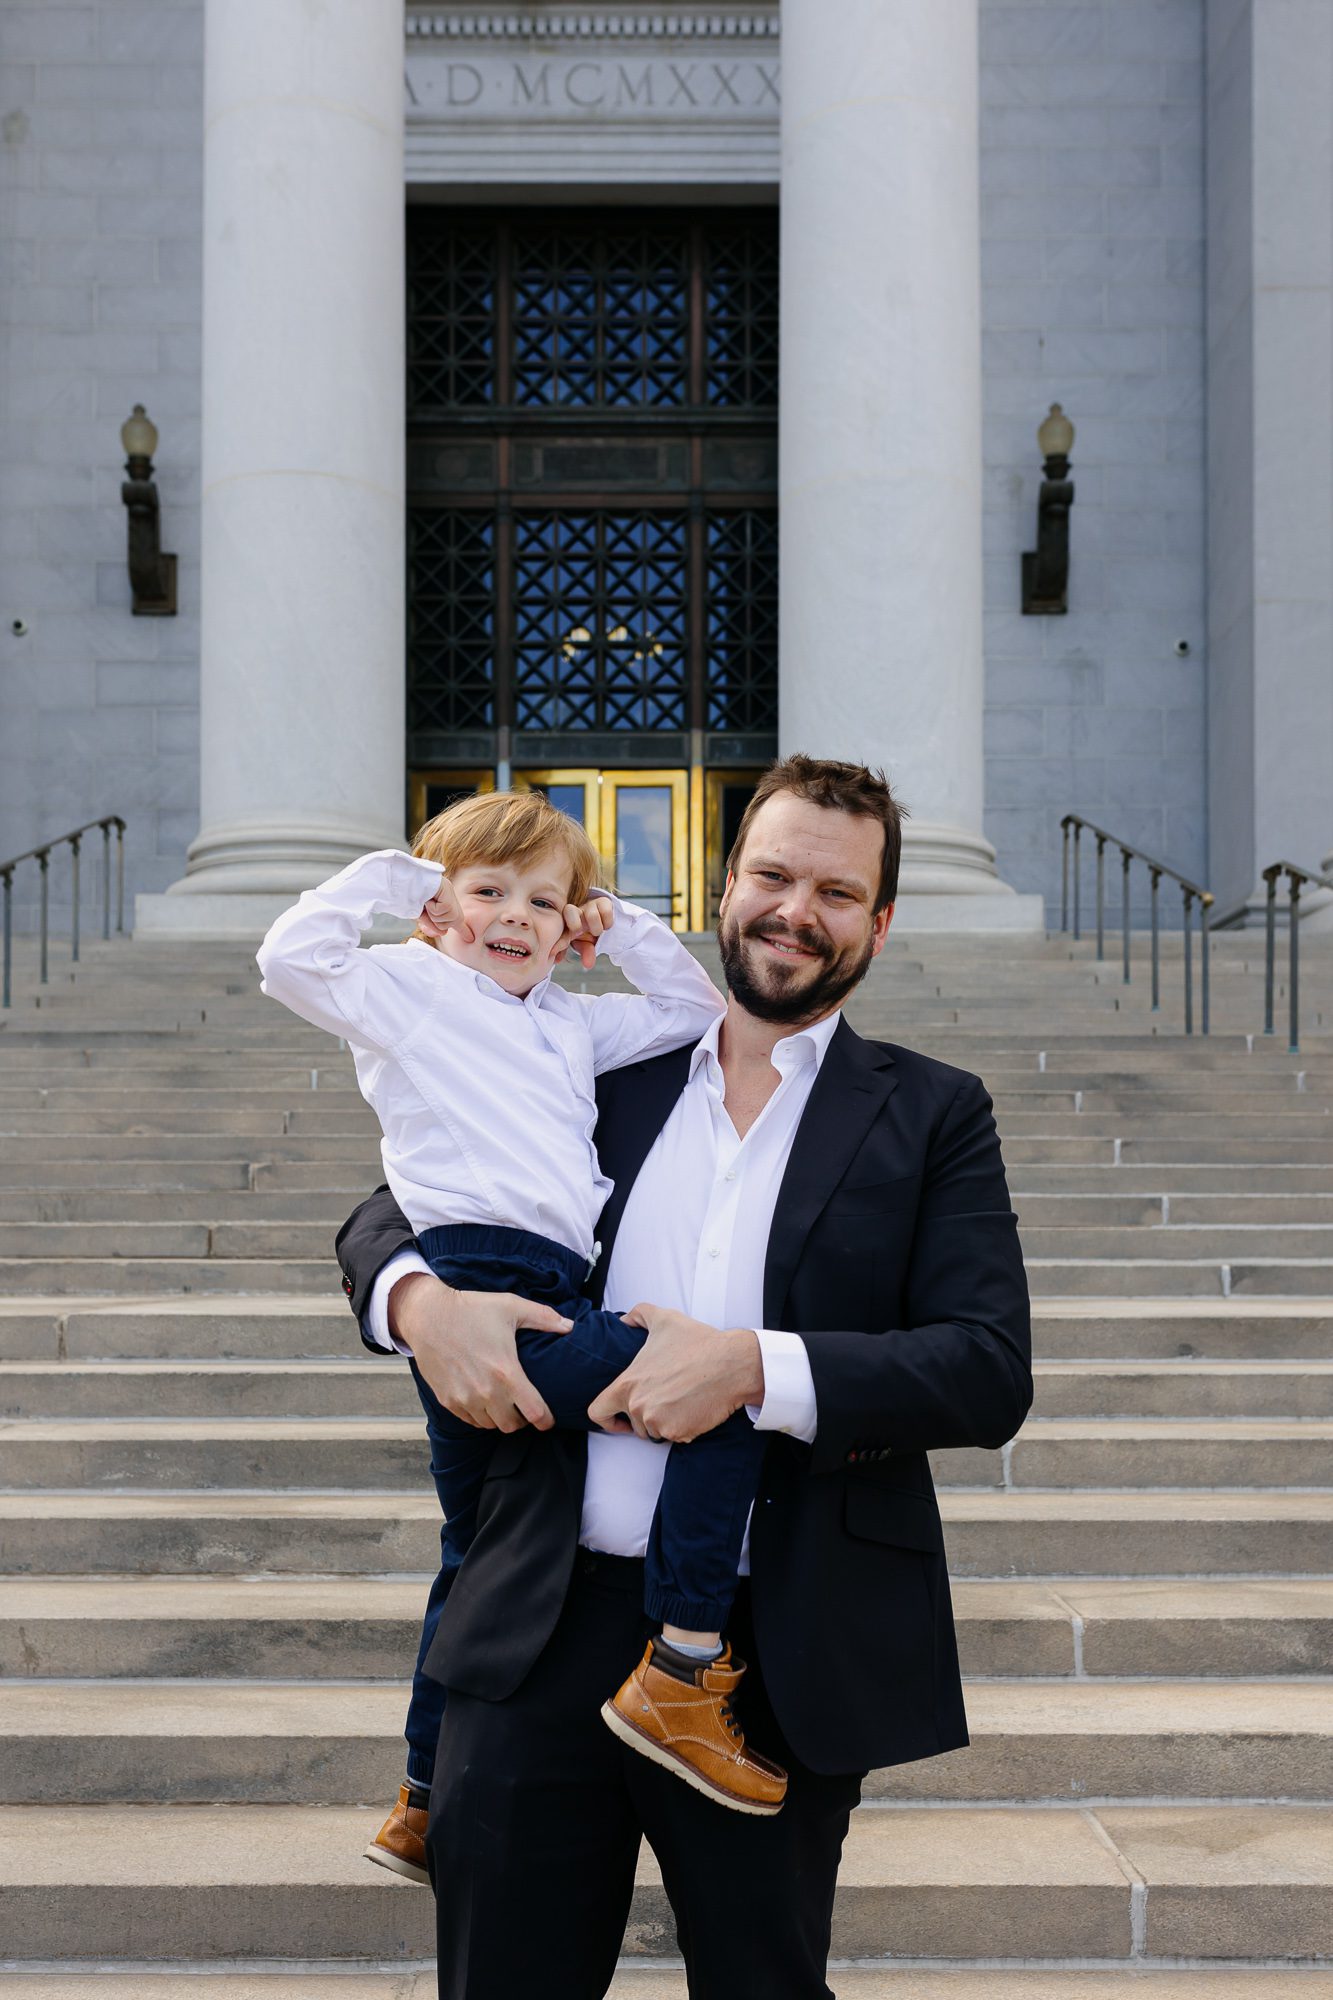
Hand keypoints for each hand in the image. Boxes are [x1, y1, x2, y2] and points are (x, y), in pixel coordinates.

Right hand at [389, 1271, 570, 1430]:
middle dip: (522, 1419)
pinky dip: (480, 1416)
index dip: (546, 1419)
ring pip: (490, 1425)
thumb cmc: (471, 1309)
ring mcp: (464, 1398)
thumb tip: (570, 1326)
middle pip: (512, 1426)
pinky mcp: (447, 1400)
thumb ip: (544, 1318)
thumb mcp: (511, 1306)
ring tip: (503, 1402)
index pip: (535, 1413)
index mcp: (506, 1372)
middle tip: (524, 1406)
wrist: (428, 1315)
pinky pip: (470, 1420)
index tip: (548, 1417)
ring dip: (500, 1418)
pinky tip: (483, 1399)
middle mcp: (486, 1391)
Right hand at [418, 873, 473, 944]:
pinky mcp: (449, 896)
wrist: (410, 879)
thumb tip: (444, 932)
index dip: (463, 930)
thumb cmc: (413, 895)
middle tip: (427, 907)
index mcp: (445, 903)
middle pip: (447, 925)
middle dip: (435, 921)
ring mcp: (451, 897)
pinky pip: (440, 912)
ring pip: (444, 920)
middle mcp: (451, 900)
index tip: (471, 938)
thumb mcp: (422, 914)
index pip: (456, 920)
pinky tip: (429, 898)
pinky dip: (431, 908)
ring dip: (432, 914)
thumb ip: (432, 924)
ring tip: (427, 901)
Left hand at [560, 894, 614, 970]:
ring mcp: (589, 905)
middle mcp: (576, 911)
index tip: (555, 952)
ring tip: (599, 932)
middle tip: (582, 934)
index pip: (561, 931)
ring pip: (592, 915)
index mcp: (567, 923)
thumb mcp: (587, 945)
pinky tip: (607, 926)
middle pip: (569, 911)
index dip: (560, 942)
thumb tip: (588, 965)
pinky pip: (606, 911)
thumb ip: (586, 953)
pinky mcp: (603, 901)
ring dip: (597, 928)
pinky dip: (608, 922)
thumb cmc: (591, 934)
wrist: (606, 922)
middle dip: (576, 925)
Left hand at [587, 1303, 763, 1442]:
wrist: (731, 1364)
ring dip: (666, 1422)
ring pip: (655, 1432)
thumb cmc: (698, 1342)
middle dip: (647, 1415)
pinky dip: (684, 1427)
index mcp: (628, 1384)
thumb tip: (624, 1320)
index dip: (606, 1418)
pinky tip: (695, 1406)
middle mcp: (638, 1407)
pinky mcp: (679, 1434)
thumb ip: (638, 1315)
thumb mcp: (664, 1318)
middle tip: (667, 1397)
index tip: (619, 1418)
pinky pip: (676, 1437)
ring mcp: (658, 1423)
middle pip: (633, 1424)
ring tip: (682, 1399)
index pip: (597, 1412)